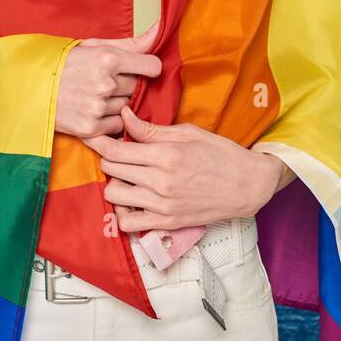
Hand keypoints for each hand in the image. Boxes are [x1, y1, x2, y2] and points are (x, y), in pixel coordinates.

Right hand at [54, 20, 162, 137]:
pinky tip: (90, 109)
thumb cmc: (63, 62)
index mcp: (107, 58)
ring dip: (115, 102)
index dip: (146, 68)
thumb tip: (158, 30)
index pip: (151, 66)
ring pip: (126, 106)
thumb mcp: (93, 45)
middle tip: (101, 80)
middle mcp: (105, 83)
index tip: (138, 68)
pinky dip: (107, 120)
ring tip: (92, 94)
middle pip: (136, 87)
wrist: (28, 87)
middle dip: (123, 83)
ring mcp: (97, 107)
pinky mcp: (90, 127)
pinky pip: (117, 125)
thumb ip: (130, 42)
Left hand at [82, 104, 287, 232]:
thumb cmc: (221, 154)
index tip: (93, 136)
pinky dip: (124, 212)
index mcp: (166, 154)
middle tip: (119, 154)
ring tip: (128, 177)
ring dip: (115, 184)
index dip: (99, 140)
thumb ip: (152, 129)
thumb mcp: (189, 133)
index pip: (116, 149)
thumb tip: (123, 117)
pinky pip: (128, 223)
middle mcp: (160, 181)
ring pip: (113, 195)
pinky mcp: (166, 223)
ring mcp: (162, 205)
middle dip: (110, 158)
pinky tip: (133, 201)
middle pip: (111, 169)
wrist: (247, 186)